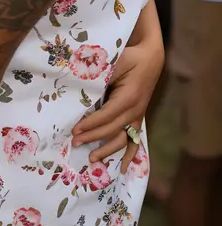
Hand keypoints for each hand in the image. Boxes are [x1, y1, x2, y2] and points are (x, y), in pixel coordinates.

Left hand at [71, 33, 162, 172]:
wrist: (151, 57)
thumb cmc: (131, 57)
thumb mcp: (116, 61)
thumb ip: (102, 74)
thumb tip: (83, 87)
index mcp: (129, 97)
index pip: (106, 116)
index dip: (90, 124)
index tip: (74, 130)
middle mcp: (135, 111)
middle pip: (112, 129)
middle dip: (92, 138)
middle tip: (74, 143)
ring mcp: (138, 116)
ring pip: (123, 139)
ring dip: (107, 150)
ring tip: (91, 158)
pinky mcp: (138, 118)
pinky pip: (134, 140)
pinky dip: (129, 154)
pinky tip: (123, 168)